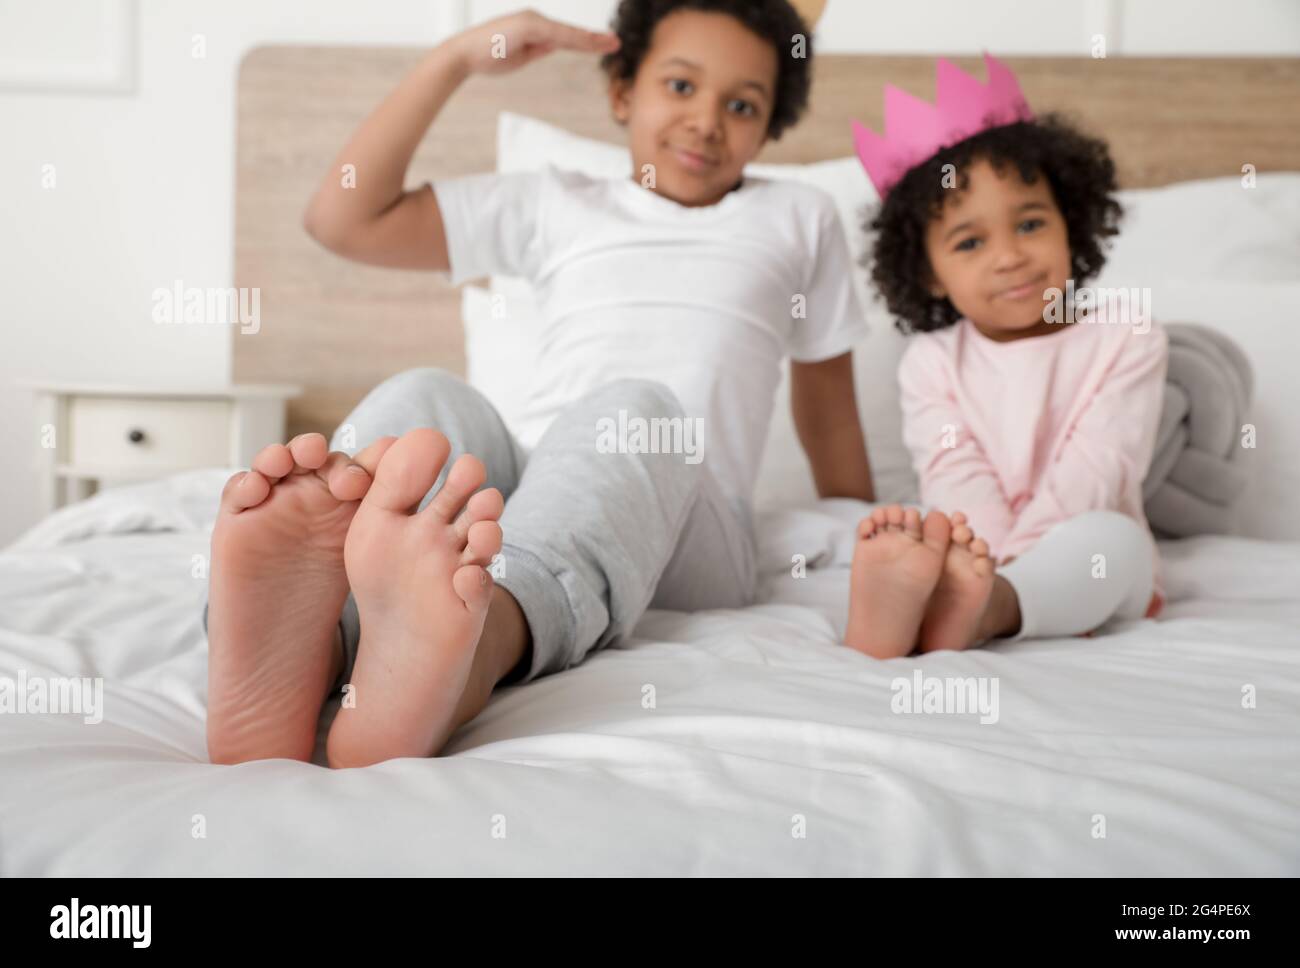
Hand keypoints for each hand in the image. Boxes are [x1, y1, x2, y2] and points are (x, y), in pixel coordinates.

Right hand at [448, 9, 619, 75]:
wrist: (465, 54)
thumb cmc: (489, 56)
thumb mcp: (521, 54)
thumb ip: (539, 48)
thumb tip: (554, 46)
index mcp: (534, 28)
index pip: (566, 38)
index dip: (586, 42)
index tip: (603, 46)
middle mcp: (536, 20)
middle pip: (571, 34)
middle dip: (594, 39)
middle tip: (615, 43)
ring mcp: (533, 21)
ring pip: (568, 34)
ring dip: (590, 39)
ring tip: (611, 43)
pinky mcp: (530, 26)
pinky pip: (558, 35)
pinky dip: (576, 38)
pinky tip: (591, 42)